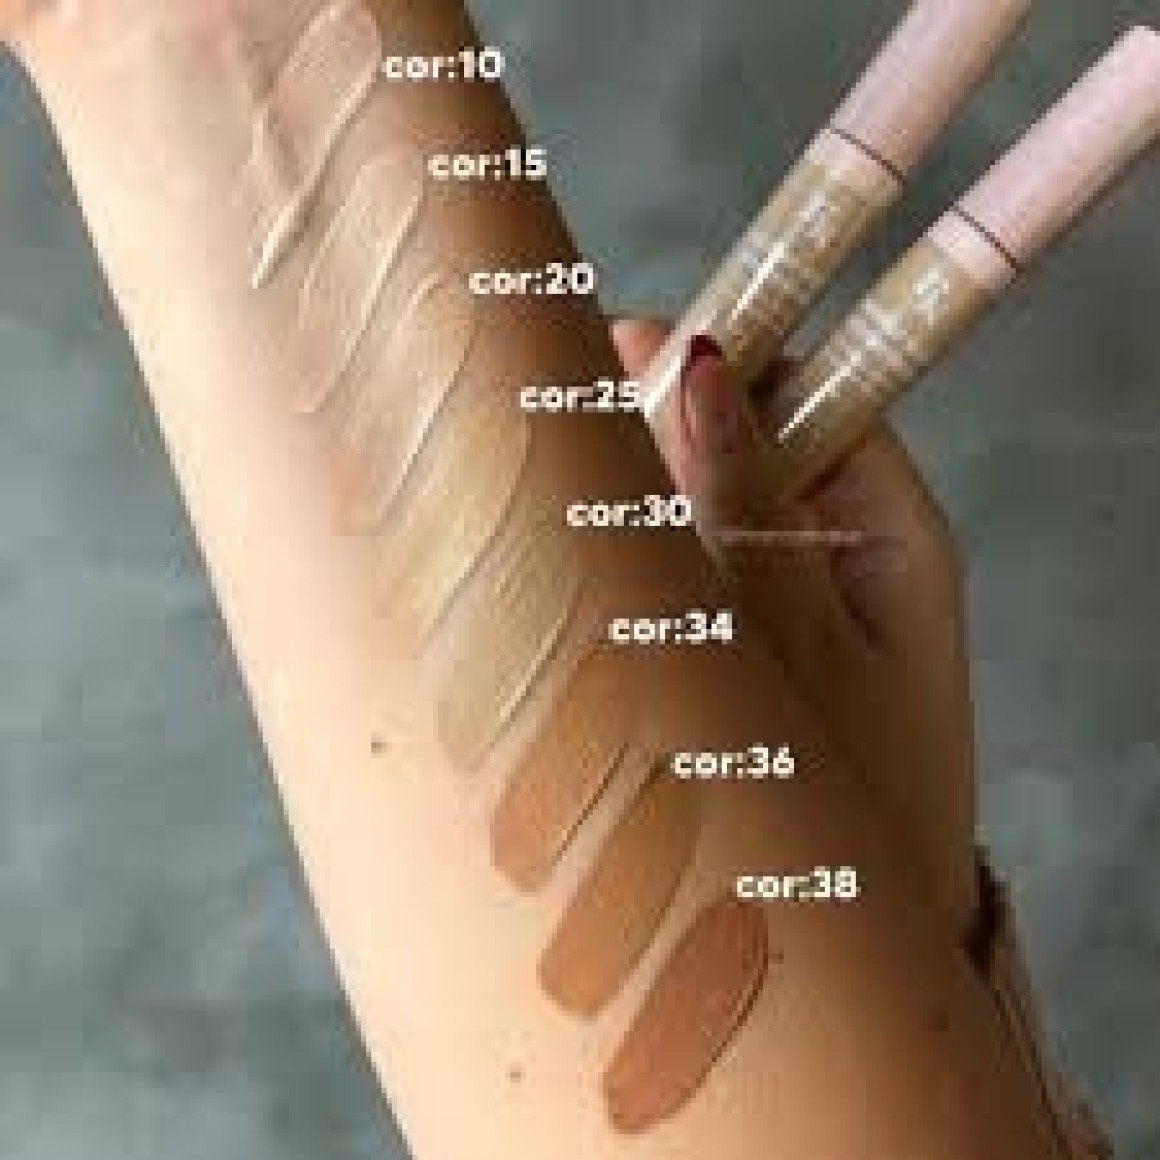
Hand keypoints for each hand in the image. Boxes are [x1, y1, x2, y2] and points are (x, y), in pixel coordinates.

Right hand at [615, 319, 980, 941]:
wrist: (840, 968)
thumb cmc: (843, 810)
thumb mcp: (797, 639)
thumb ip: (743, 495)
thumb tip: (697, 354)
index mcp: (890, 532)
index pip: (811, 388)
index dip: (719, 358)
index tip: (618, 351)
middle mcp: (842, 561)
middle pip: (746, 446)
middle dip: (656, 433)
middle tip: (558, 437)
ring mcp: (785, 613)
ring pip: (697, 517)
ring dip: (631, 508)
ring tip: (547, 524)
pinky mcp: (736, 663)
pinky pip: (673, 586)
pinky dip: (623, 577)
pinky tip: (565, 598)